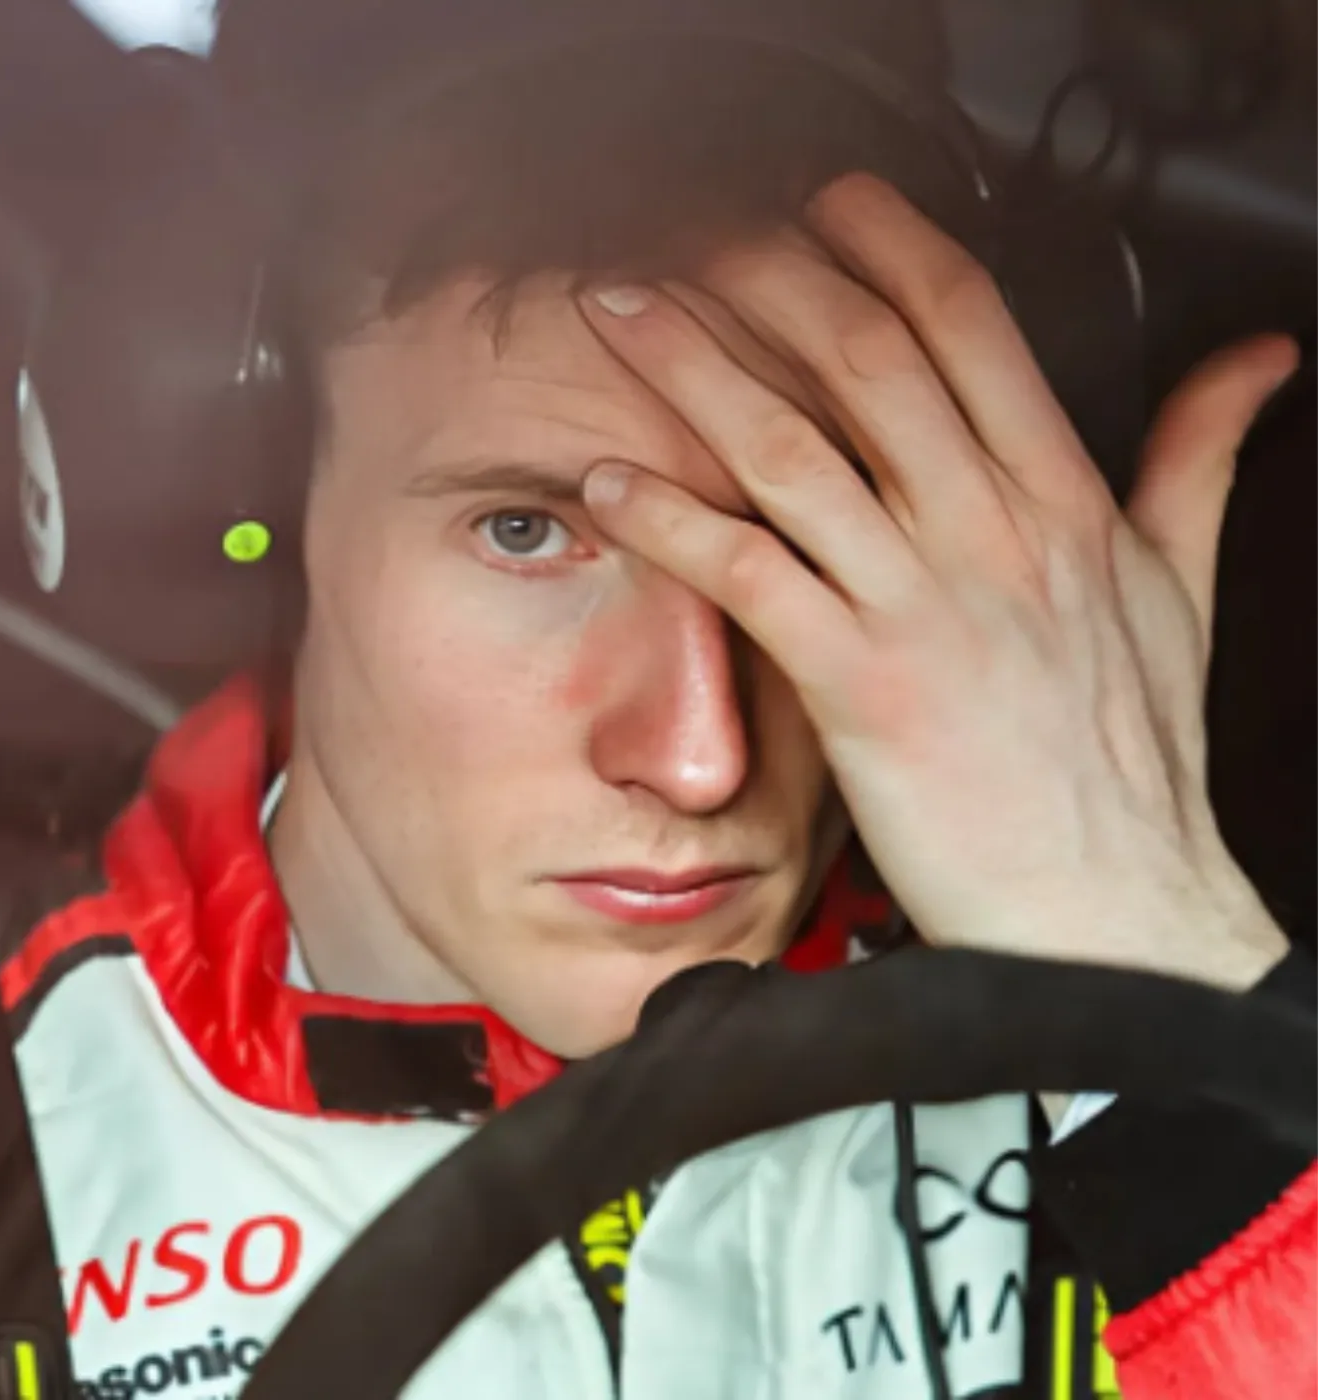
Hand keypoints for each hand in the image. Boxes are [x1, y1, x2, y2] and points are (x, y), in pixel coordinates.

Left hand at [578, 173, 1294, 990]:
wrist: (1107, 911)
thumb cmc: (1131, 765)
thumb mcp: (1184, 594)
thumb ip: (1197, 465)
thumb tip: (1251, 371)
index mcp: (1061, 503)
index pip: (970, 328)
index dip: (890, 247)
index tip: (829, 204)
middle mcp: (988, 534)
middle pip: (865, 360)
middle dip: (770, 279)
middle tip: (692, 236)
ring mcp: (921, 606)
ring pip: (791, 449)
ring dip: (694, 368)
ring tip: (621, 313)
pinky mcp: (860, 686)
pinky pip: (749, 576)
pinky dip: (672, 522)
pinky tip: (610, 485)